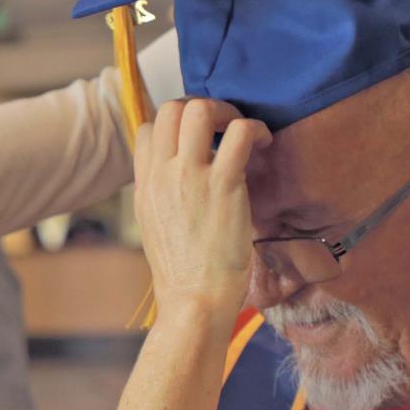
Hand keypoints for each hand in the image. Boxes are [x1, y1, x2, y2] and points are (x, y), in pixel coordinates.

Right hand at [134, 97, 269, 320]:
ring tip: (242, 130)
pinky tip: (265, 143)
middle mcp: (163, 175)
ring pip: (199, 110)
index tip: (198, 141)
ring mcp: (190, 177)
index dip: (174, 127)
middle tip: (223, 127)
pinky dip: (256, 129)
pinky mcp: (223, 186)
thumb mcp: (155, 229)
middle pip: (171, 109)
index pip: (146, 129)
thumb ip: (162, 197)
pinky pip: (240, 133)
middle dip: (200, 107)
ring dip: (226, 111)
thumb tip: (175, 181)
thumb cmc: (183, 275)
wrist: (193, 301)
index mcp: (145, 186)